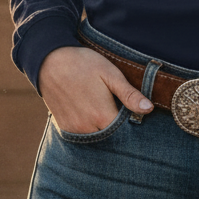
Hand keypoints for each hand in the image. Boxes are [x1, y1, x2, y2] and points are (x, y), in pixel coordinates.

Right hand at [38, 45, 152, 133]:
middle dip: (118, 127)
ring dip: (103, 128)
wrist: (50, 60)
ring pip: (96, 137)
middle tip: (118, 108)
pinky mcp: (64, 127)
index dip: (131, 123)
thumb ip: (129, 94)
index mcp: (102, 116)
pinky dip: (89, 128)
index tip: (134, 113)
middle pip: (111, 136)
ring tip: (104, 108)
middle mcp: (87, 128)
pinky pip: (82, 135)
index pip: (125, 131)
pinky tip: (91, 113)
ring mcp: (74, 129)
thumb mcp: (110, 74)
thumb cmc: (83, 64)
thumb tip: (149, 108)